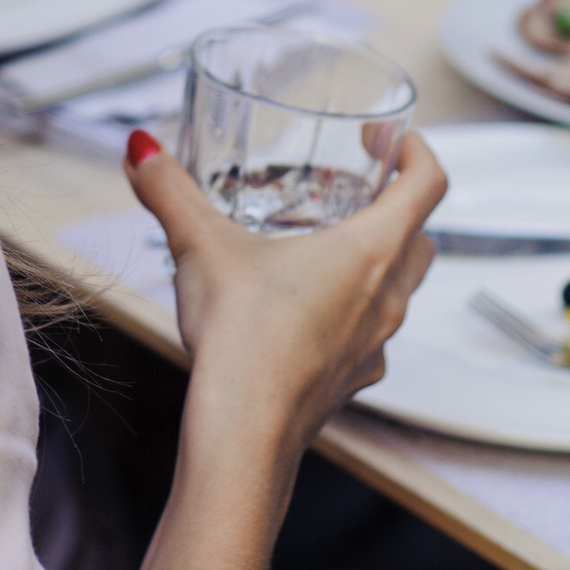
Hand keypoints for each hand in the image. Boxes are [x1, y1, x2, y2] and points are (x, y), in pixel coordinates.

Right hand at [125, 129, 444, 463]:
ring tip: (325, 250)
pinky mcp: (353, 380)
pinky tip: (302, 313)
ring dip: (377, 265)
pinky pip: (368, 336)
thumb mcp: (201, 245)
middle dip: (399, 210)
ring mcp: (376, 345)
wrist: (245, 431)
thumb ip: (170, 191)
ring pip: (398, 291)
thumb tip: (140, 149)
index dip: (418, 152)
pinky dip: (350, 314)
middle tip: (359, 191)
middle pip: (422, 239)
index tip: (394, 138)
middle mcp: (387, 297)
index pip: (428, 185)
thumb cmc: (242, 337)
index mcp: (371, 251)